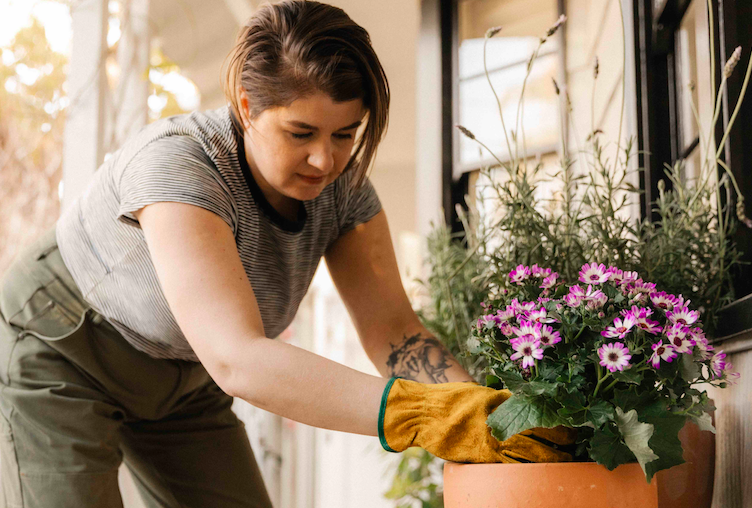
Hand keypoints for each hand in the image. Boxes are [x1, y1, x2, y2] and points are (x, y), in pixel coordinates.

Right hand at [378, 378, 574, 462]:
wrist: (422, 413)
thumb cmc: (448, 400)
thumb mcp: (478, 393)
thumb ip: (500, 401)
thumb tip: (521, 407)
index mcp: (500, 399)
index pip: (537, 409)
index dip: (557, 419)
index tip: (572, 424)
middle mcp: (501, 418)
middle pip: (541, 431)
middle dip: (561, 440)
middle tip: (576, 446)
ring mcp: (493, 439)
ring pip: (531, 452)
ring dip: (551, 458)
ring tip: (566, 462)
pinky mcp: (484, 456)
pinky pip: (513, 466)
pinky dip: (529, 470)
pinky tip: (540, 474)